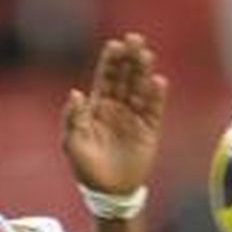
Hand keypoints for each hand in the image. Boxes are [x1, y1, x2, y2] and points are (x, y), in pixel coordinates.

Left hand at [62, 33, 169, 194]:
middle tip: (135, 39)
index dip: (110, 61)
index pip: (105, 78)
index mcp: (97, 108)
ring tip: (147, 54)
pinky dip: (156, 96)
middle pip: (125, 78)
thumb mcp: (72, 144)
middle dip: (130, 59)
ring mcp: (134, 119)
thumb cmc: (86, 169)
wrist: (109, 193)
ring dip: (143, 72)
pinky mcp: (149, 131)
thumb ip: (73, 118)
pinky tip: (158, 81)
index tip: (116, 44)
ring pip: (140, 89)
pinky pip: (154, 110)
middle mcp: (117, 109)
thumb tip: (75, 93)